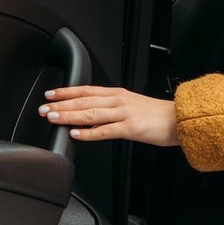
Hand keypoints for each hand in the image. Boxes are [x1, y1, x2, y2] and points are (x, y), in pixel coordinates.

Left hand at [39, 84, 178, 146]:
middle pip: (84, 101)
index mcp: (117, 94)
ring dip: (69, 116)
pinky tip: (76, 134)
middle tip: (44, 108)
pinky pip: (105, 131)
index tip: (50, 94)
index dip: (66, 91)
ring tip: (53, 118)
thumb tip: (90, 117)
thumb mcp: (131, 106)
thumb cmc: (156, 115)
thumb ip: (111, 109)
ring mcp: (124, 113)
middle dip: (61, 104)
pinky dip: (89, 133)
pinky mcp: (130, 128)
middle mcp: (118, 100)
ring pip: (91, 114)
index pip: (86, 90)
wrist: (179, 119)